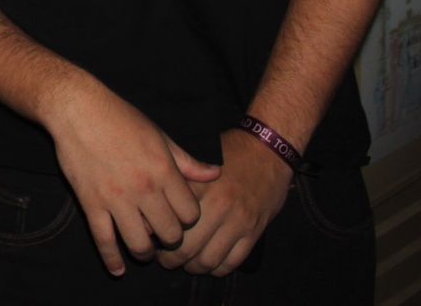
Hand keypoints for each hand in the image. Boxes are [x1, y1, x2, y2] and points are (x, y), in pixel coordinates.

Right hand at [46, 79, 220, 276]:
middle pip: (170, 234)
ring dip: (146, 252)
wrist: (78, 110)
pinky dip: (112, 259)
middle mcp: (143, 189)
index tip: (181, 215)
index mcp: (163, 171)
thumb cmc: (120, 118)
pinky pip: (104, 240)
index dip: (189, 218)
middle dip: (171, 238)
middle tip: (165, 234)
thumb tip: (215, 174)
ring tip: (145, 250)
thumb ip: (186, 161)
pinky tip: (118, 269)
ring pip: (141, 244)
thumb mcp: (159, 135)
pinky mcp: (91, 204)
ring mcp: (116, 199)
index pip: (190, 214)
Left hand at [156, 128, 291, 275]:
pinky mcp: (254, 232)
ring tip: (186, 264)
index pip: (170, 220)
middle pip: (186, 247)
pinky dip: (218, 269)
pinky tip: (210, 264)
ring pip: (208, 259)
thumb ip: (179, 181)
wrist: (268, 150)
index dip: (157, 234)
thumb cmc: (229, 152)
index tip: (152, 238)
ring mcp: (238, 221)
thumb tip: (155, 204)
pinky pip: (232, 261)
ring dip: (194, 267)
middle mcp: (217, 206)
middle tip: (165, 259)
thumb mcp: (198, 158)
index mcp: (199, 186)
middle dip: (171, 259)